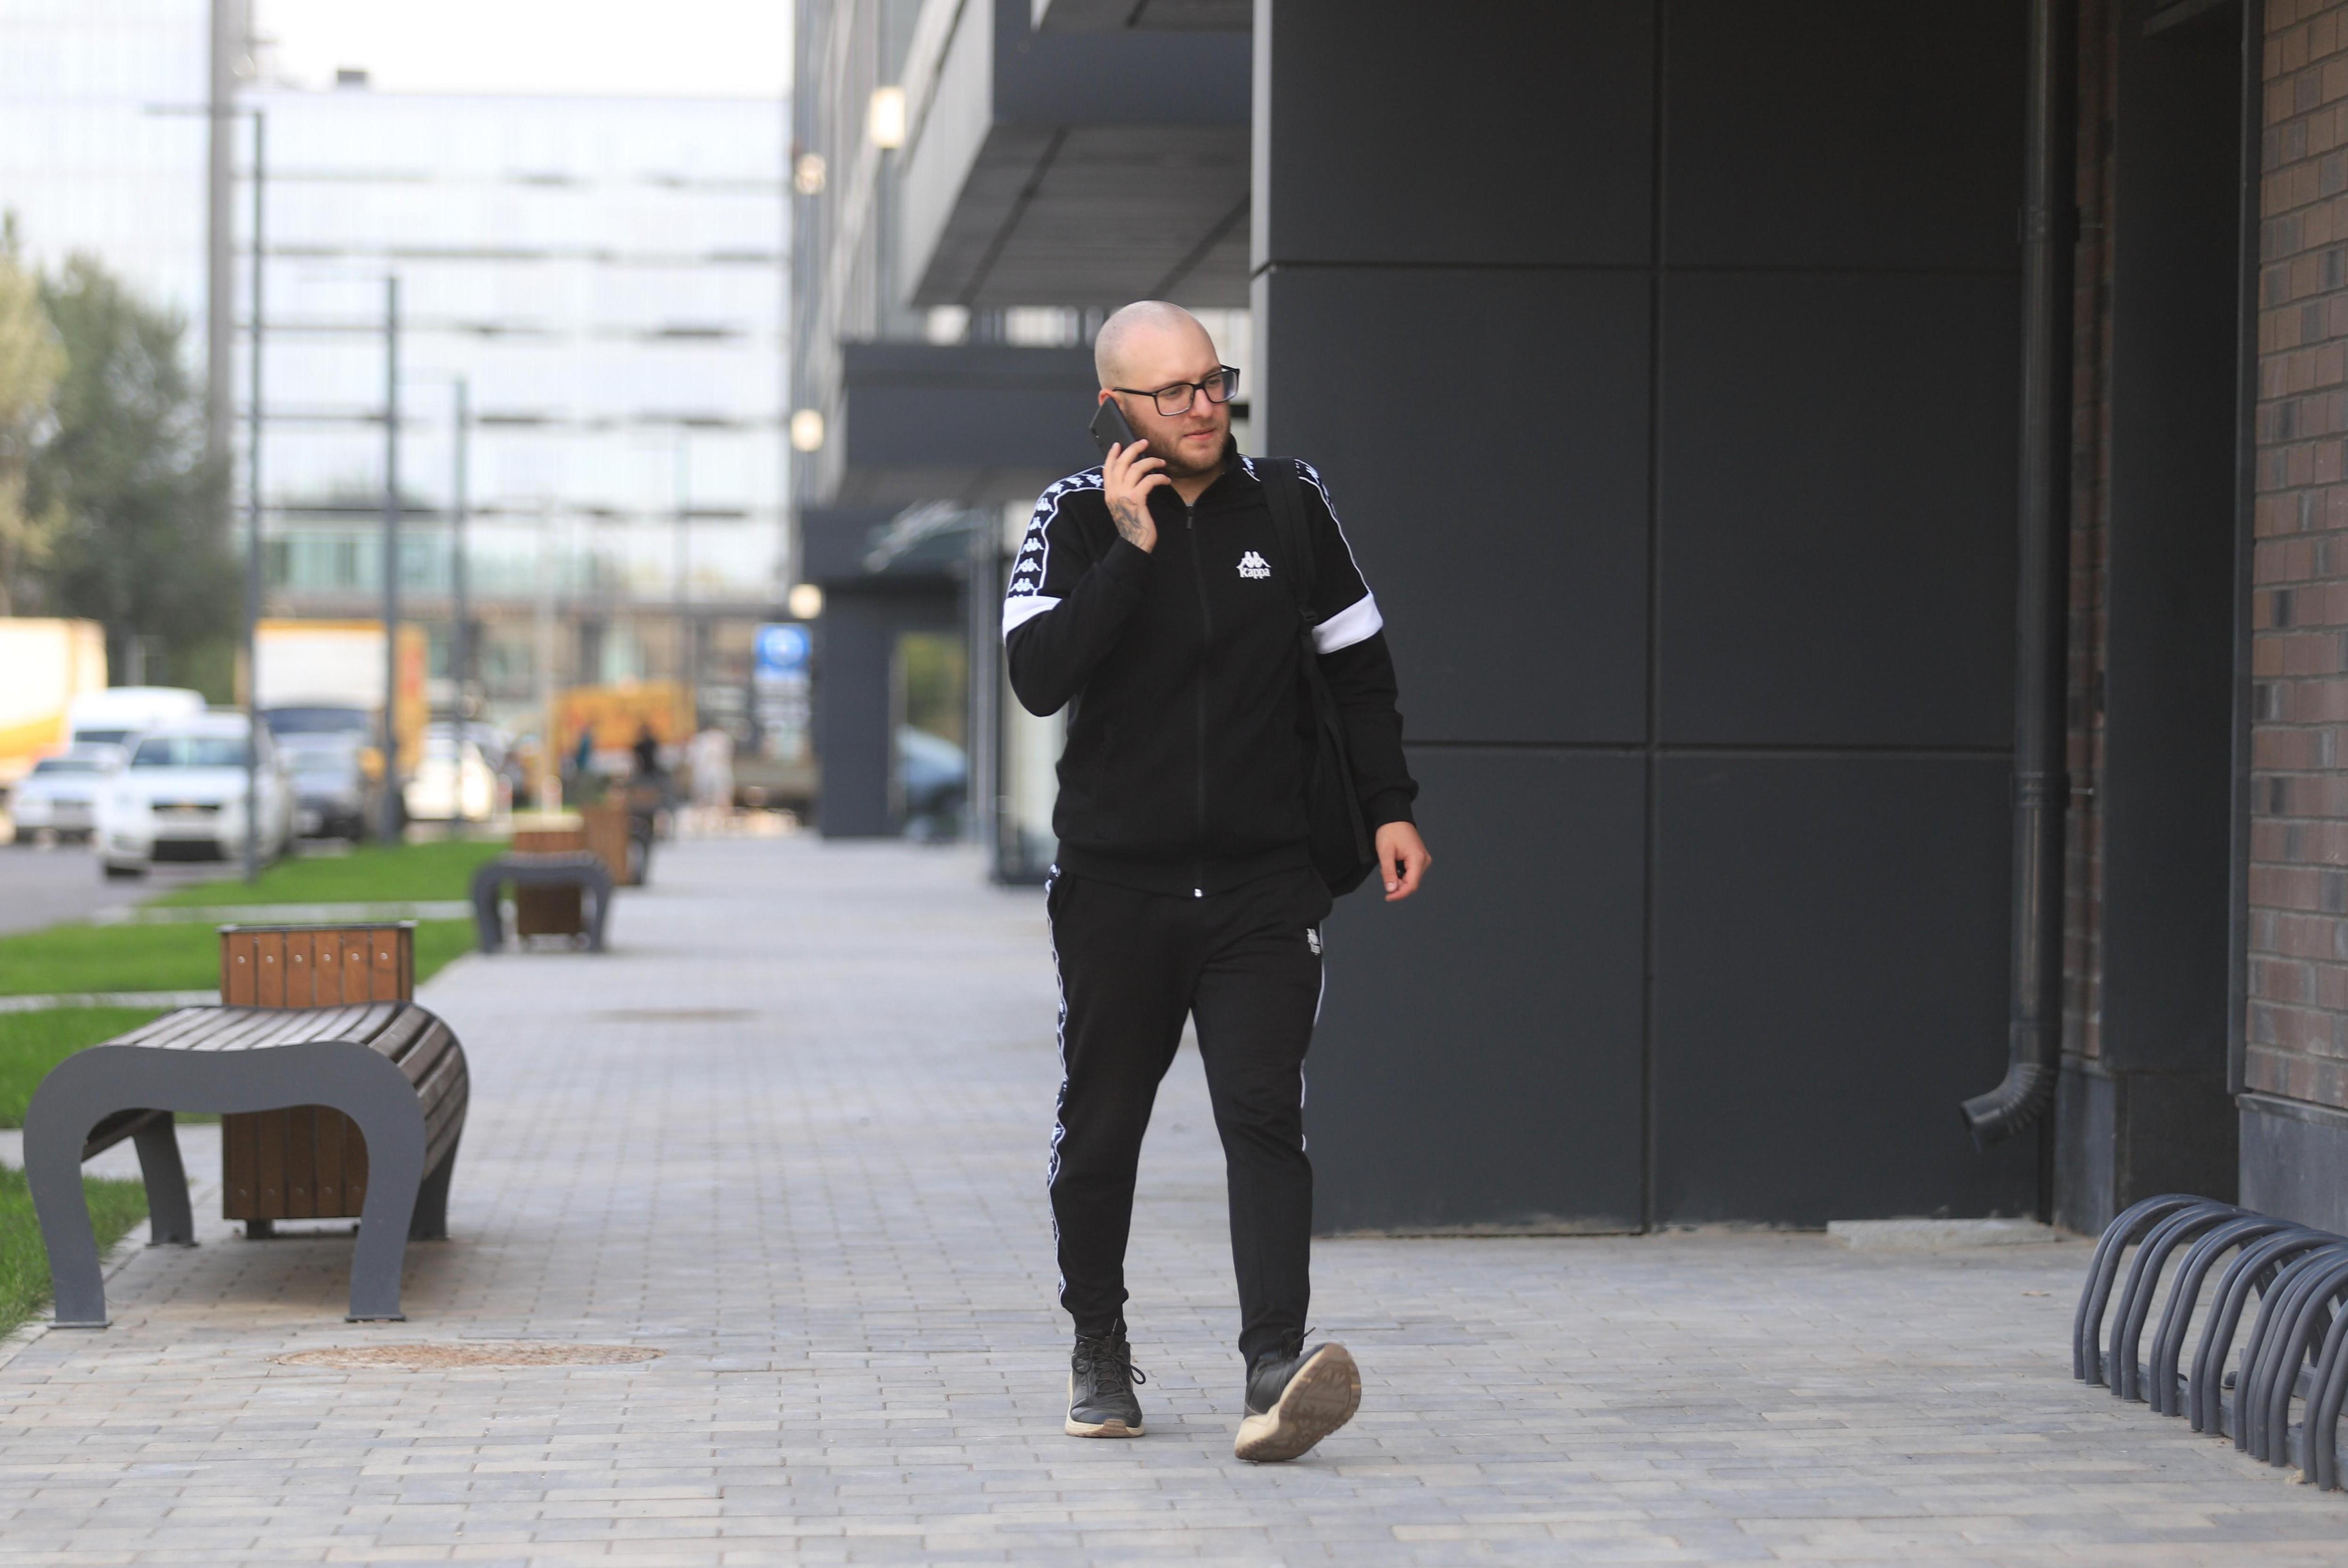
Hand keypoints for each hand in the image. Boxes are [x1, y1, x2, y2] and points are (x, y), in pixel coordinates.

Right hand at [1101, 433, 1165, 551]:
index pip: (1107, 469)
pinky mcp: (1136, 499)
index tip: (1118, 444)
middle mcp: (1113, 492)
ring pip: (1135, 468)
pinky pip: (1148, 480)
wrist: (1134, 543)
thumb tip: (1133, 477)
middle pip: (1121, 463)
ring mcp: (1123, 495)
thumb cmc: (1132, 526)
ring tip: (1161, 462)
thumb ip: (1123, 492)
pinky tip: (1166, 480)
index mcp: (1109, 493)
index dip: (1112, 455)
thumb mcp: (1123, 506)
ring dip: (1150, 461)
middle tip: (1144, 443)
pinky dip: (1159, 477)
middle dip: (1133, 449)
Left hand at [1375, 821, 1430, 901]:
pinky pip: (1411, 872)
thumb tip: (1391, 890)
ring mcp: (1423, 860)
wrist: (1394, 817)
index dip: (1399, 894)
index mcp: (1418, 859)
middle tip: (1384, 875)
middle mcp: (1424, 861)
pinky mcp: (1419, 859)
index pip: (1412, 885)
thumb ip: (1388, 872)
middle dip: (1397, 885)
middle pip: (1412, 883)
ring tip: (1388, 865)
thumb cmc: (1390, 831)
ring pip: (1411, 879)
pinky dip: (1401, 873)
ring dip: (1398, 878)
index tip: (1388, 897)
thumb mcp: (1385, 853)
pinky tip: (1393, 864)